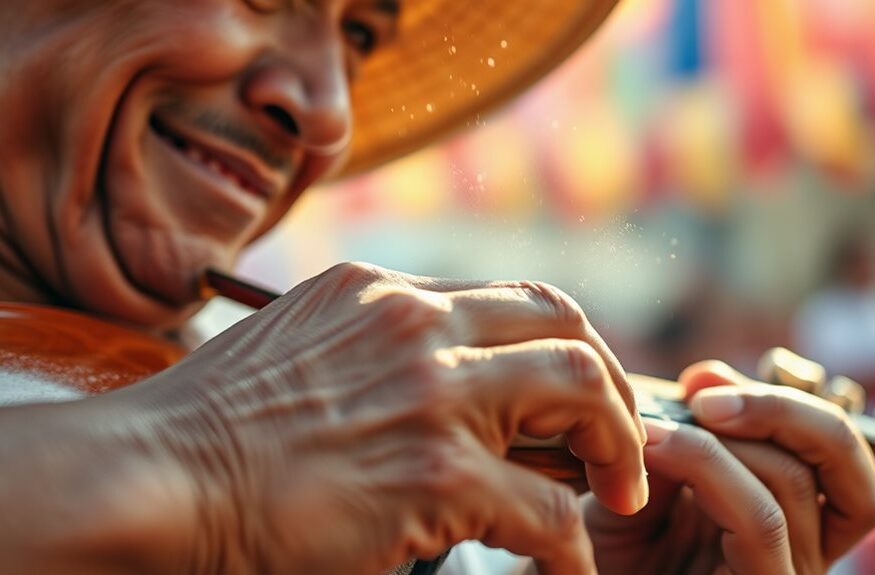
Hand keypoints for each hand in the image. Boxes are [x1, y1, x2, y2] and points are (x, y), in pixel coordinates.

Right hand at [104, 262, 646, 573]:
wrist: (153, 473)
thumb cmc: (214, 422)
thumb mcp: (302, 345)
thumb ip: (376, 346)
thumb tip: (443, 384)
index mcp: (388, 294)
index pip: (516, 300)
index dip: (567, 348)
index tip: (579, 399)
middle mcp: (420, 325)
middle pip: (567, 327)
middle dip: (611, 387)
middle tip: (617, 446)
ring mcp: (433, 393)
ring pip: (580, 390)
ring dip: (616, 447)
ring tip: (619, 494)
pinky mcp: (434, 472)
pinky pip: (547, 509)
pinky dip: (572, 544)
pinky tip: (567, 567)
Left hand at [580, 361, 874, 574]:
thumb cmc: (612, 544)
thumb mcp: (651, 474)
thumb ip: (688, 435)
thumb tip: (705, 380)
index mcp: (788, 511)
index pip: (832, 447)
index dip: (778, 400)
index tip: (700, 380)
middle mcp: (802, 544)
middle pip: (836, 456)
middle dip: (774, 407)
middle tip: (701, 397)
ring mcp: (787, 571)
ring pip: (791, 481)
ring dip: (717, 439)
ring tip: (651, 431)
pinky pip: (759, 521)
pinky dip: (707, 469)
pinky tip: (654, 450)